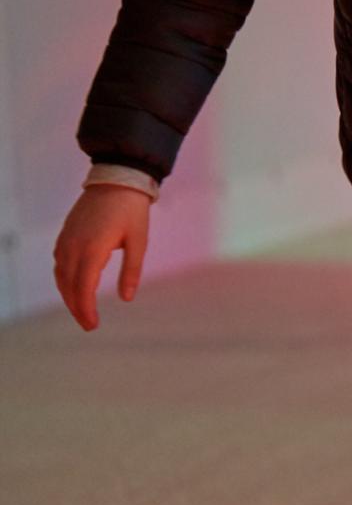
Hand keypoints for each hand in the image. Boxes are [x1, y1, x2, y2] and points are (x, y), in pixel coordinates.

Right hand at [52, 186, 151, 330]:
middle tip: (89, 325)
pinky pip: (59, 263)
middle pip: (69, 286)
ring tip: (82, 310)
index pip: (83, 288)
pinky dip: (64, 279)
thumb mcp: (139, 241)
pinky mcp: (65, 234)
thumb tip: (127, 298)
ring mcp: (66, 240)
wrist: (118, 179)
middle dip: (77, 307)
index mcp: (92, 249)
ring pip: (61, 276)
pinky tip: (73, 287)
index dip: (86, 309)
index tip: (92, 325)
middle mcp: (73, 246)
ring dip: (68, 295)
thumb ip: (131, 270)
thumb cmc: (132, 210)